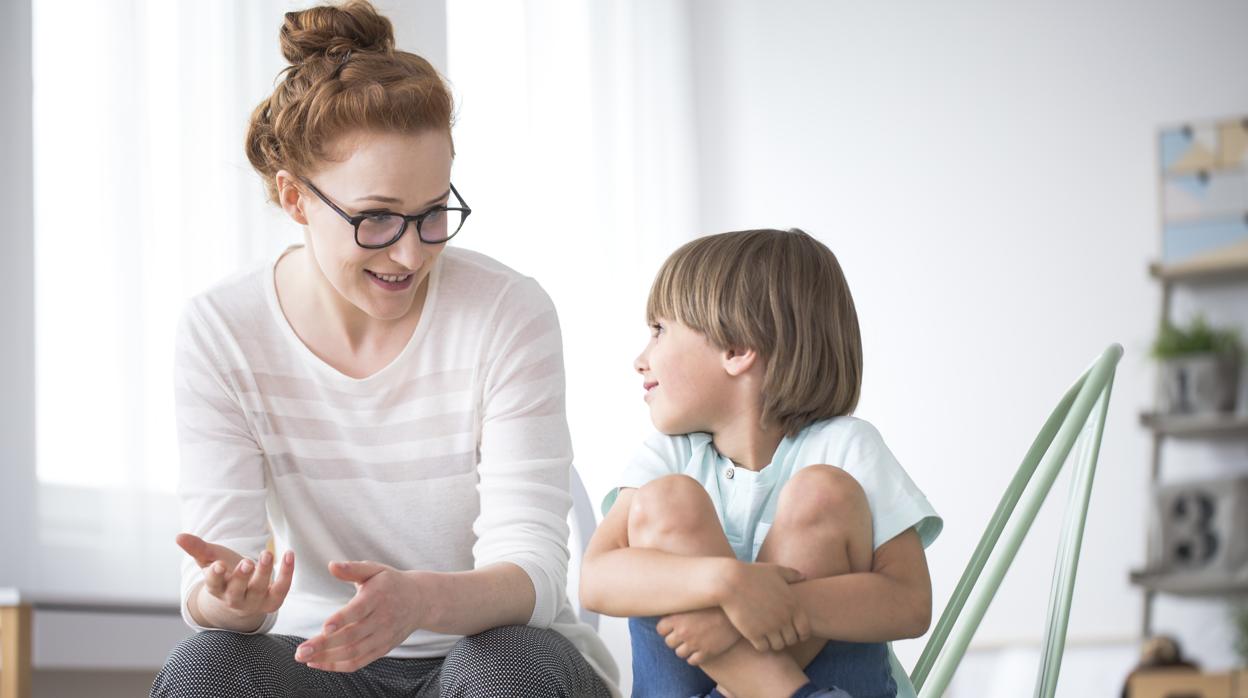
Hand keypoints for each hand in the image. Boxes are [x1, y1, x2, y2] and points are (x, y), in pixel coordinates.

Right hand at [176, 533, 293, 630]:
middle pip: (236, 591)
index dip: (215, 576)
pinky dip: (286, 573)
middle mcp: (234, 599)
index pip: (213, 584)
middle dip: (242, 577)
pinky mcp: (272, 601)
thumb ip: (197, 548)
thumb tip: (179, 536)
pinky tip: (289, 554)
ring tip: (267, 553)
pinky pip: (281, 588)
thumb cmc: (226, 573)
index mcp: (217, 588)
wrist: (244, 595)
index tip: (218, 566)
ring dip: (264, 572)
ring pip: (259, 590)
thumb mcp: (211, 559)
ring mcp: (254, 602)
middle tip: (248, 562)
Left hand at [296, 561, 425, 672]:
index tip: (324, 627)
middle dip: (325, 645)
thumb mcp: (375, 569)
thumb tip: (331, 565)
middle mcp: (383, 619)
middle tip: (300, 651)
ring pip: (354, 652)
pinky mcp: (382, 649)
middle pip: (352, 636)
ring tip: (304, 658)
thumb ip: (352, 569)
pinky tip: (318, 663)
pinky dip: (337, 666)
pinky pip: (359, 662)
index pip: (359, 610)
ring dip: (327, 658)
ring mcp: (383, 637)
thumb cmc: (391, 582)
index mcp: (379, 596)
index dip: (342, 619)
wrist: (420, 600)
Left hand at [657, 607, 741, 665]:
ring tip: (694, 641)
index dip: (667, 627)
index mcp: (677, 617)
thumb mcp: (695, 600)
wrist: (737, 612)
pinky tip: (700, 648)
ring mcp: (694, 644)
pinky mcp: (706, 653)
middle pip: (669, 642)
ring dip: (685, 649)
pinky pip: (692, 661)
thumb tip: (665, 600)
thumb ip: (680, 603)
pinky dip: (695, 656)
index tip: (674, 624)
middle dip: (676, 639)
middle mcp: (683, 632)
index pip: (660, 629)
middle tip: (686, 632)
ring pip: (680, 653)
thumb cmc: (715, 603)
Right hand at [717, 561, 810, 651]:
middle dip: (786, 638)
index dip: (801, 634)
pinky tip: (756, 636)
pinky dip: (761, 645)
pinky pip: (763, 648)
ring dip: (773, 643)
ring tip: (767, 636)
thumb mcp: (774, 570)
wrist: (729, 581)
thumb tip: (804, 576)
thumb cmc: (751, 574)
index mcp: (792, 605)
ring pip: (778, 646)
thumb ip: (791, 574)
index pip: (805, 630)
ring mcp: (769, 627)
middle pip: (792, 640)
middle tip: (777, 633)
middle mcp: (783, 618)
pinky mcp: (754, 634)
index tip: (793, 632)